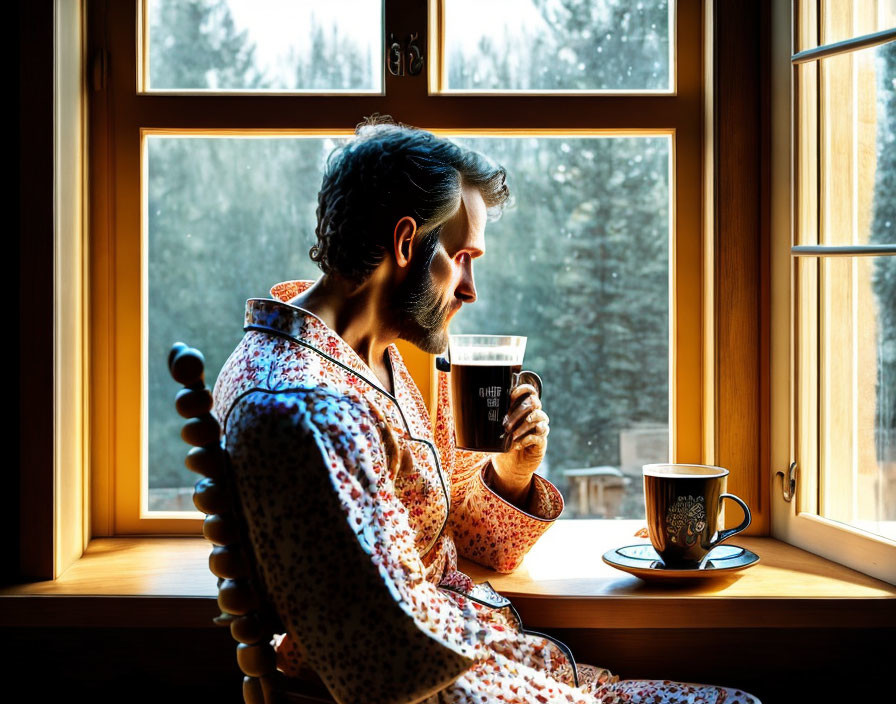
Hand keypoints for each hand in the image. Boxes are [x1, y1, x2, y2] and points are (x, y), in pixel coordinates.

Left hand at [490, 383, 549, 504]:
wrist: (510, 467)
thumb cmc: (502, 445)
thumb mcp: (494, 430)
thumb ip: (490, 418)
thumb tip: (471, 409)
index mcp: (523, 409)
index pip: (530, 391)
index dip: (523, 390)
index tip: (511, 396)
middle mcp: (534, 416)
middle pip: (535, 402)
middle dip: (519, 411)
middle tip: (506, 424)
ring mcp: (539, 428)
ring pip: (540, 417)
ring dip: (523, 426)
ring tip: (511, 436)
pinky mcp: (542, 442)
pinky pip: (539, 435)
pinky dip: (527, 439)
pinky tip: (517, 445)